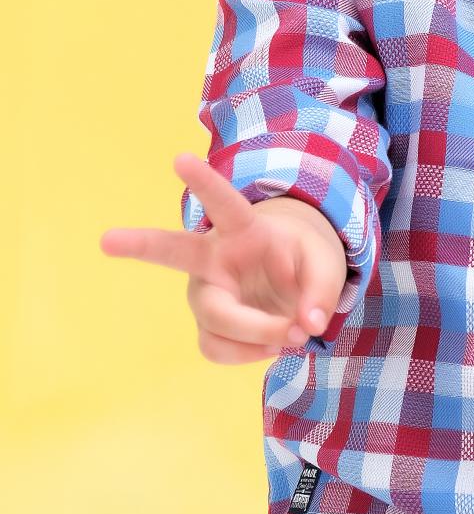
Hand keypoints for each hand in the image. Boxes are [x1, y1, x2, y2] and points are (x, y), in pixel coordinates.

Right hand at [100, 153, 347, 364]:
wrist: (293, 286)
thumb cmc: (303, 263)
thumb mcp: (326, 266)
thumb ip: (323, 290)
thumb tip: (307, 325)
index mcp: (244, 229)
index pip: (224, 203)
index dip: (205, 183)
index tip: (180, 159)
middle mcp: (214, 259)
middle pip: (174, 252)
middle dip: (140, 245)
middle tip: (106, 240)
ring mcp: (206, 293)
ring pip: (215, 318)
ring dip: (256, 333)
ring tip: (294, 335)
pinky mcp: (208, 326)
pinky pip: (217, 348)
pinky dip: (251, 354)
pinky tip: (270, 346)